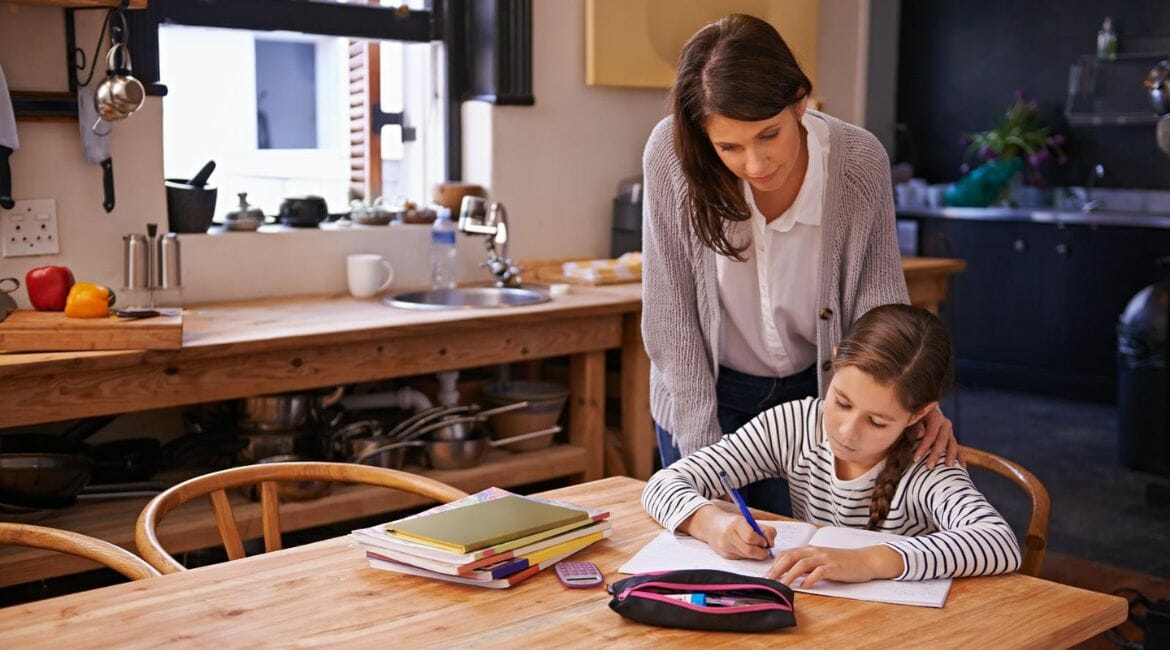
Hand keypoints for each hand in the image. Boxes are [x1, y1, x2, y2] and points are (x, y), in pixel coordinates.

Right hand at [681, 505, 775, 559]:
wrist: (711, 526)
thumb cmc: (734, 523)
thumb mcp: (750, 521)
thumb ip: (765, 530)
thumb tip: (771, 544)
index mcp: (736, 523)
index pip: (751, 536)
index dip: (761, 541)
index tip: (764, 541)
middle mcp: (728, 535)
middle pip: (750, 550)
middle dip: (761, 552)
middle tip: (763, 548)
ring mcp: (725, 547)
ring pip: (747, 556)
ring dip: (755, 554)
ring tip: (754, 546)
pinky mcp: (725, 555)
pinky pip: (742, 558)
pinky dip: (747, 555)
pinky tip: (744, 548)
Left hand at [764, 545, 903, 587]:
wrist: (865, 560)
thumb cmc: (842, 562)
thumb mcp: (821, 561)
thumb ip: (806, 566)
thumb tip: (788, 575)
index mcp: (810, 550)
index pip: (787, 554)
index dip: (774, 563)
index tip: (765, 574)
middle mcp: (815, 552)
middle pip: (790, 557)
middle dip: (776, 569)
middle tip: (767, 580)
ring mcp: (824, 558)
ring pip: (802, 564)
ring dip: (789, 575)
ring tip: (780, 585)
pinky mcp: (834, 567)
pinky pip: (819, 572)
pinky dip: (810, 579)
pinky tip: (804, 586)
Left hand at [915, 408, 964, 467]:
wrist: (923, 411)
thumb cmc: (914, 417)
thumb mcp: (913, 419)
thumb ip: (917, 426)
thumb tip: (920, 435)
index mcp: (935, 418)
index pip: (930, 434)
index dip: (923, 447)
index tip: (916, 459)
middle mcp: (945, 424)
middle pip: (942, 441)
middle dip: (935, 454)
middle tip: (929, 467)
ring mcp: (950, 432)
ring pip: (953, 445)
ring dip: (950, 456)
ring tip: (948, 466)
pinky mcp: (952, 439)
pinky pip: (958, 449)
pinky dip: (960, 458)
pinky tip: (962, 467)